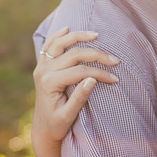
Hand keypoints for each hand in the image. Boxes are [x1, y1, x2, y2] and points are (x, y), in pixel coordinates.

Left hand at [32, 27, 119, 146]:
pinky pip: (49, 45)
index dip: (100, 73)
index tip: (115, 79)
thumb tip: (92, 79)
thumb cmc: (57, 125)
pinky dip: (57, 35)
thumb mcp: (68, 116)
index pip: (80, 71)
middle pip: (74, 54)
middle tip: (115, 60)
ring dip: (78, 36)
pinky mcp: (42, 65)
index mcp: (49, 83)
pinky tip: (67, 28)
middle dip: (97, 55)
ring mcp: (42, 66)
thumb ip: (79, 98)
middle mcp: (43, 71)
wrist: (42, 129)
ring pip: (60, 43)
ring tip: (96, 35)